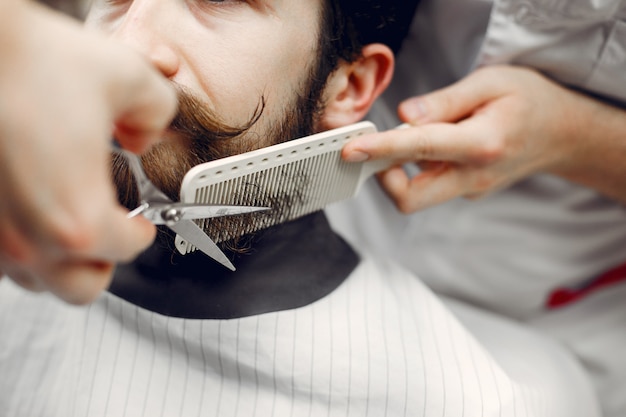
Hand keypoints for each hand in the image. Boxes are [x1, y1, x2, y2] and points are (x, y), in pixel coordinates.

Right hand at [0, 2, 176, 303]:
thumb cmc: (30, 63)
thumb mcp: (126, 78)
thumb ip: (157, 113)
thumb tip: (147, 134)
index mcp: (78, 217)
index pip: (128, 248)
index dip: (144, 232)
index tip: (143, 224)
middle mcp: (28, 238)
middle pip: (82, 287)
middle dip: (103, 262)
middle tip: (110, 234)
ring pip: (35, 277)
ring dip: (60, 258)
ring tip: (69, 221)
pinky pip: (1, 256)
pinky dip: (22, 241)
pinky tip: (30, 208)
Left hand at [343, 65, 601, 212]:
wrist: (564, 134)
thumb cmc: (529, 100)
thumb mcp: (492, 82)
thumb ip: (444, 101)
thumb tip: (404, 115)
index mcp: (482, 144)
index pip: (420, 148)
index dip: (381, 149)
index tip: (351, 149)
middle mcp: (473, 176)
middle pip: (411, 198)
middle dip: (382, 176)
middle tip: (374, 145)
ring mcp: (470, 189)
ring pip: (418, 196)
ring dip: (398, 171)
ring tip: (406, 137)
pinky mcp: (466, 191)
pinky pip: (431, 185)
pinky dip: (417, 167)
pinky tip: (433, 143)